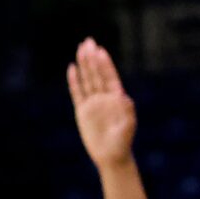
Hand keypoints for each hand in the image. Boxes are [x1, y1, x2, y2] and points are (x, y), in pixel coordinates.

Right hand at [68, 38, 138, 166]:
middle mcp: (104, 98)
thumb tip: (126, 98)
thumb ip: (128, 113)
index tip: (100, 50)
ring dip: (84, 64)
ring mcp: (93, 103)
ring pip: (87, 80)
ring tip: (81, 48)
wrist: (111, 157)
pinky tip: (72, 68)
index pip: (109, 77)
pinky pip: (77, 93)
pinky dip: (74, 81)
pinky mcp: (83, 111)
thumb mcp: (127, 128)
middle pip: (97, 74)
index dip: (105, 64)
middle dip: (93, 58)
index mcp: (116, 99)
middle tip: (88, 41)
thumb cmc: (122, 143)